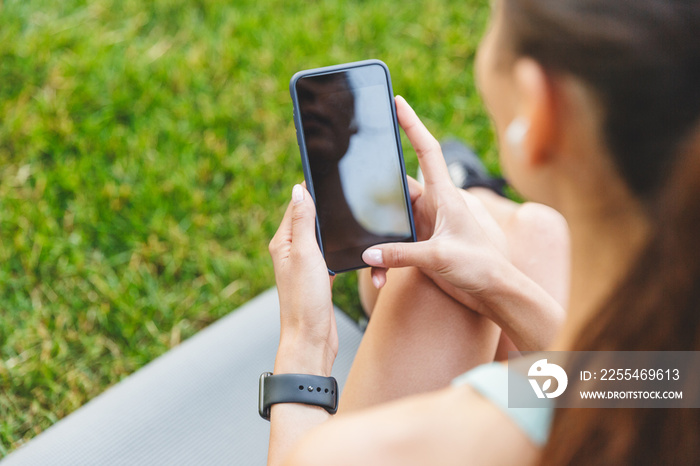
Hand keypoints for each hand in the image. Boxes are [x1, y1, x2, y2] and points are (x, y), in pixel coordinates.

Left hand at [269, 184, 337, 375]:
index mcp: (283, 243)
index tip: (324, 171)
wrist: (312, 339)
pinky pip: (330, 254)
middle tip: (342, 188)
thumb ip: (303, 222)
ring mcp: (305, 265)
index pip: (297, 206)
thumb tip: (298, 190)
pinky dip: (339, 247)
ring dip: (333, 227)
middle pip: (309, 219)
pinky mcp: (319, 277)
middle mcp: (291, 252)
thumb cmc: (305, 301)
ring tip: (348, 212)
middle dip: (324, 205)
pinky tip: (350, 244)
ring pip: (321, 236)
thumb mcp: (305, 254)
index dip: (310, 189)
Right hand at [362, 96, 509, 315]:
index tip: (397, 101)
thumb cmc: (480, 267)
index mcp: (445, 195)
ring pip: (392, 221)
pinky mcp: (422, 245)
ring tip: (368, 257)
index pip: (427, 151)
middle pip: (397, 188)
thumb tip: (367, 254)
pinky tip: (380, 277)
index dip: (412, 124)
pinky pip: (394, 245)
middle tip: (351, 191)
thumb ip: (401, 254)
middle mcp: (434, 205)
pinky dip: (384, 259)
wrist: (493, 292)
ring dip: (378, 238)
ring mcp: (426, 225)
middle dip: (375, 195)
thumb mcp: (439, 257)